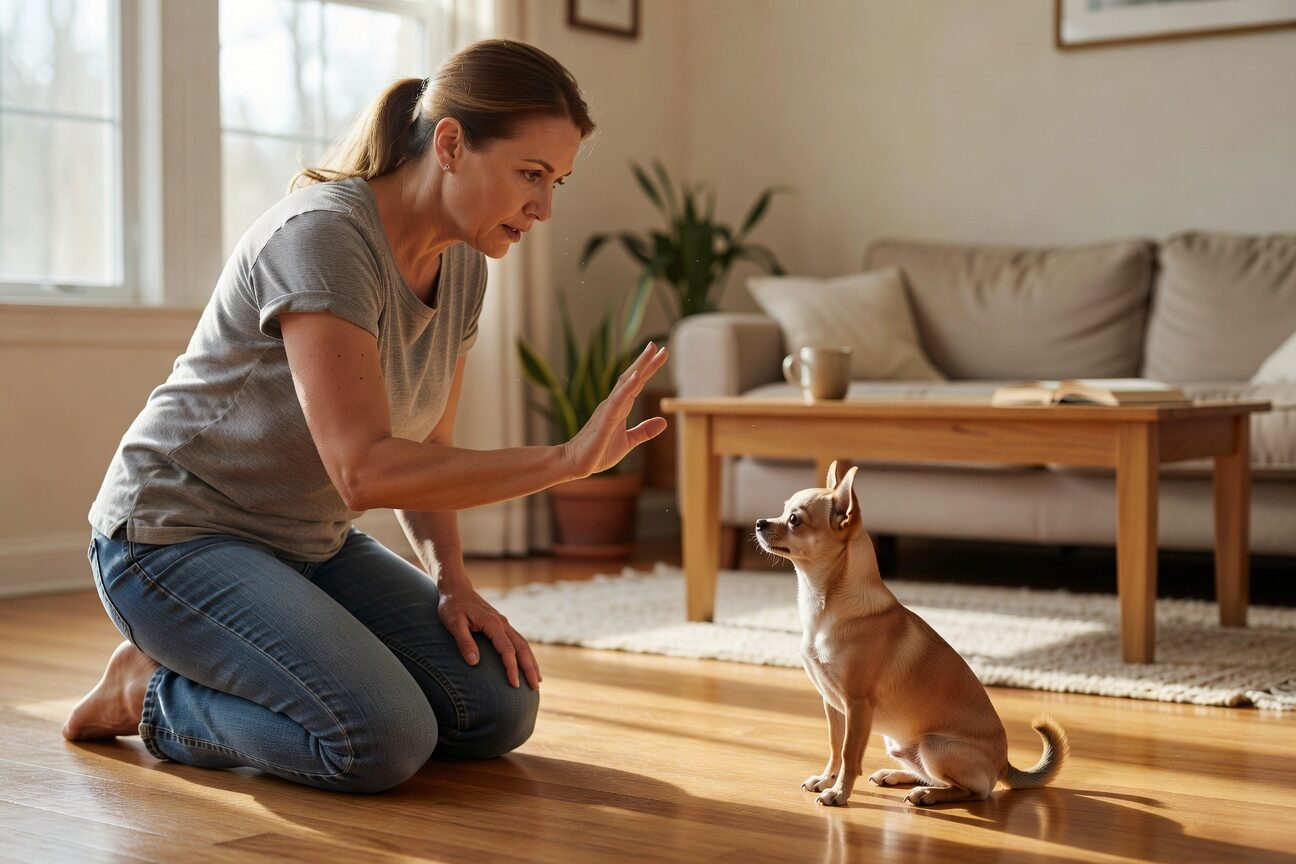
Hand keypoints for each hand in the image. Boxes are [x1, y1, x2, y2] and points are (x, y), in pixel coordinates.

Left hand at [437, 582, 539, 688]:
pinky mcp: (501, 625)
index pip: (507, 649)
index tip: (514, 685)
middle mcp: (502, 623)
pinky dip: (526, 654)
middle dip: (530, 668)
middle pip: (522, 648)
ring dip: (531, 662)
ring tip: (537, 680)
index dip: (511, 668)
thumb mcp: (453, 623)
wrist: (456, 589)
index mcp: (492, 623)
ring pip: (523, 644)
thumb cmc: (452, 606)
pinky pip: (518, 641)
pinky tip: (527, 664)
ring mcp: (503, 623)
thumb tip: (474, 662)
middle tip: (535, 688)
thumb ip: (464, 642)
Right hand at [561, 342, 668, 478]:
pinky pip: (618, 401)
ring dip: (639, 367)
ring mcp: (608, 410)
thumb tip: (663, 422)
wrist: (576, 464)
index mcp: (619, 407)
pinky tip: (637, 377)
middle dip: (645, 361)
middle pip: (632, 378)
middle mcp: (613, 404)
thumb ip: (644, 431)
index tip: (660, 354)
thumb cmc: (598, 452)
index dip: (648, 369)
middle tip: (658, 345)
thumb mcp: (628, 441)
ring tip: (651, 352)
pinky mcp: (604, 420)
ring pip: (626, 384)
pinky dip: (628, 388)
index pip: (637, 384)